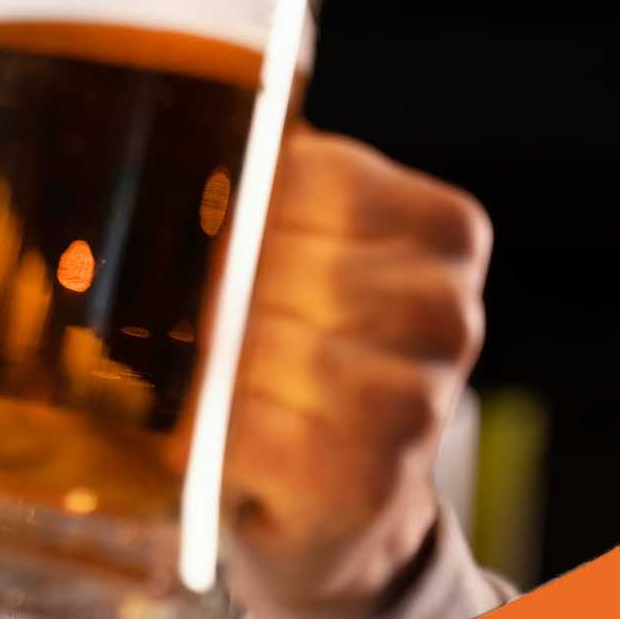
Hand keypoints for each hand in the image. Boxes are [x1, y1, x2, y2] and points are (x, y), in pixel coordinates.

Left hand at [223, 128, 490, 618]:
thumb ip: (259, 185)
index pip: (314, 175)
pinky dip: (215, 434)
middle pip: (286, 264)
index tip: (217, 242)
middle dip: (219, 296)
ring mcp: (420, 402)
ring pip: (273, 348)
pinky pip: (258, 430)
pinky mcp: (370, 480)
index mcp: (443, 233)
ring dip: (216, 367)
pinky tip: (216, 439)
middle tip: (196, 324)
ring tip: (208, 383)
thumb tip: (170, 112)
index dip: (242, 209)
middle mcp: (449, 313)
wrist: (332, 506)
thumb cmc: (292, 355)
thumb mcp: (291, 253)